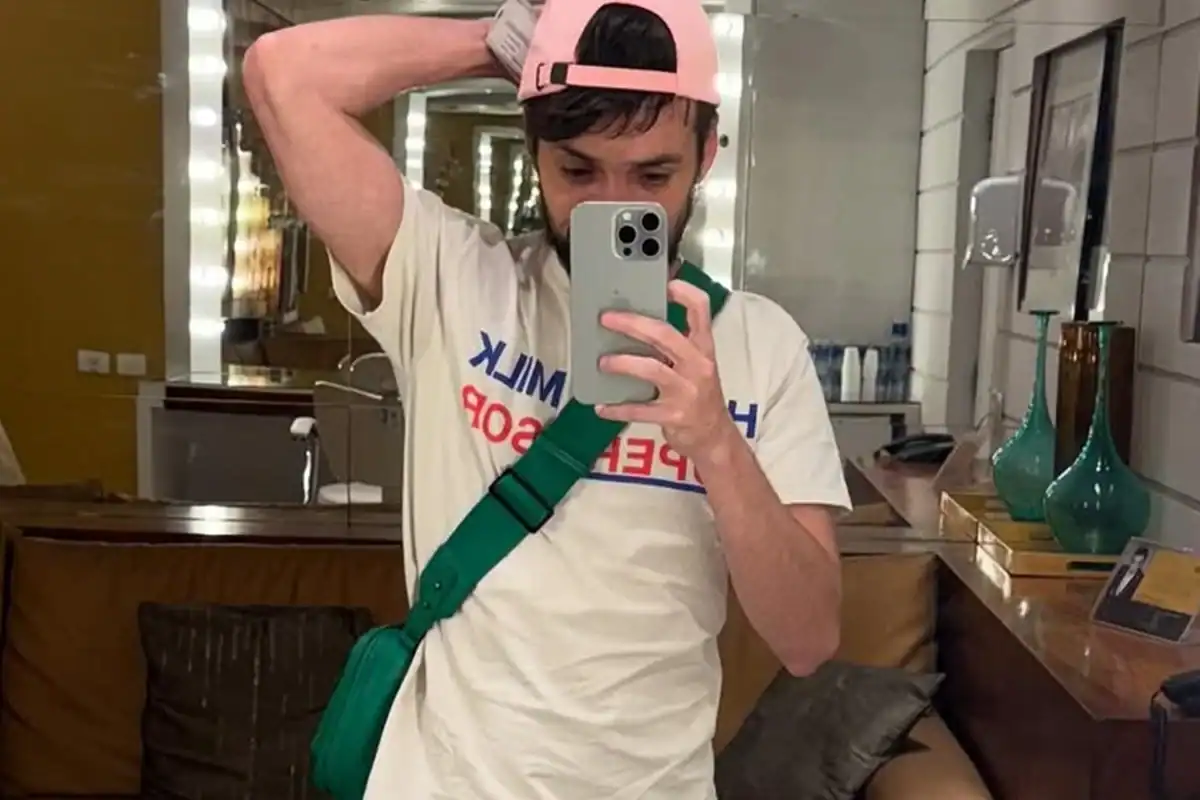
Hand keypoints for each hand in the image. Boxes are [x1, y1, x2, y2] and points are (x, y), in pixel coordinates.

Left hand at [595, 279, 738, 461]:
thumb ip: (674, 345)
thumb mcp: (696, 365)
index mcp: (703, 348)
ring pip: (651, 369)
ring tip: (602, 362)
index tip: (666, 282)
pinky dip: (618, 408)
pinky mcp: (673, 416)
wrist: (714, 436)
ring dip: (623, 363)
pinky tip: (602, 406)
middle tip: (607, 318)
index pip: (701, 311)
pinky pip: (640, 410)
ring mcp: (686, 391)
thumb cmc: (700, 394)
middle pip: (665, 335)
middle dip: (633, 324)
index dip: (685, 293)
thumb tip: (634, 323)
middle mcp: (697, 365)